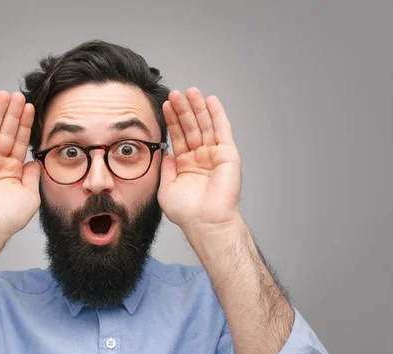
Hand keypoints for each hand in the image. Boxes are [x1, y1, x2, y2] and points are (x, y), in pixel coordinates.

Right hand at [0, 91, 40, 241]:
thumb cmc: (6, 219)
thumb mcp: (30, 194)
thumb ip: (33, 175)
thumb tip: (35, 160)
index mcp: (10, 171)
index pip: (19, 142)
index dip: (25, 125)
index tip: (31, 109)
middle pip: (5, 132)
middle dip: (12, 114)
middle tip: (19, 95)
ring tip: (5, 95)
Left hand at [158, 88, 241, 231]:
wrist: (205, 222)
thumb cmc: (187, 212)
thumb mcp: (167, 186)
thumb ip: (166, 167)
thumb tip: (165, 151)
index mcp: (186, 165)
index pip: (178, 136)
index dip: (172, 120)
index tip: (164, 105)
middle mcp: (201, 157)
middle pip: (191, 127)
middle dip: (183, 110)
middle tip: (174, 93)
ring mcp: (214, 154)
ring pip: (205, 125)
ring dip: (198, 108)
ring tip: (190, 91)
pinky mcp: (228, 154)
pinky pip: (222, 130)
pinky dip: (217, 114)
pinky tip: (210, 100)